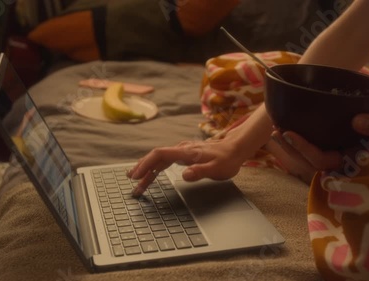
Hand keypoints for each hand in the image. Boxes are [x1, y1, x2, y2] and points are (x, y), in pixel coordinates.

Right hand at [127, 137, 249, 196]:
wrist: (236, 148)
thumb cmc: (227, 160)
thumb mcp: (217, 169)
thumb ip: (200, 172)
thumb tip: (184, 175)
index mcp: (186, 152)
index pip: (159, 154)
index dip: (146, 164)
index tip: (136, 175)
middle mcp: (182, 149)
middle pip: (156, 157)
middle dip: (142, 169)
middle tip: (132, 183)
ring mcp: (183, 151)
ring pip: (160, 159)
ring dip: (148, 170)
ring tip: (138, 182)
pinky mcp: (185, 155)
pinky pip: (166, 160)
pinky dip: (156, 167)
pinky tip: (151, 173)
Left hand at [270, 105, 368, 181]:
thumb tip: (358, 121)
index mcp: (355, 161)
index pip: (323, 161)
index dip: (304, 149)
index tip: (288, 133)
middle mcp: (343, 160)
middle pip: (308, 163)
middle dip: (288, 149)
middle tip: (274, 129)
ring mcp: (339, 152)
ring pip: (307, 157)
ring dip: (289, 145)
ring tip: (274, 127)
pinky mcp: (337, 143)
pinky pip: (314, 146)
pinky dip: (299, 139)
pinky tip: (287, 125)